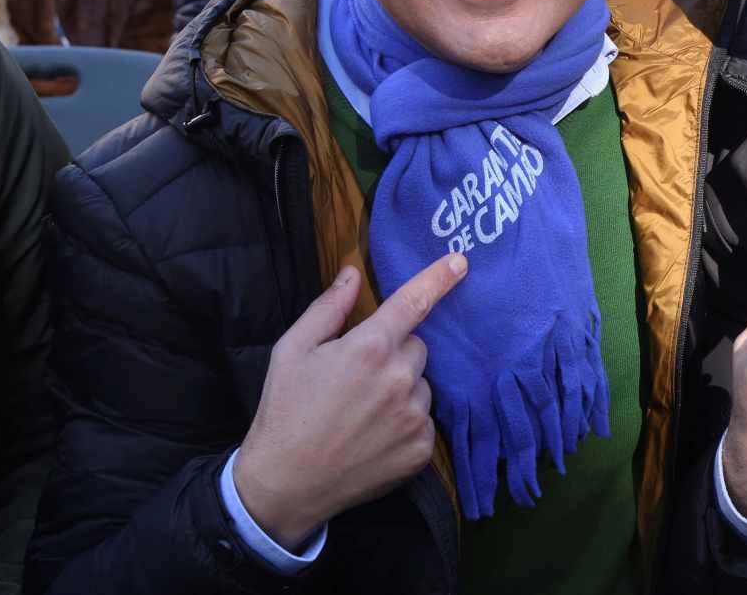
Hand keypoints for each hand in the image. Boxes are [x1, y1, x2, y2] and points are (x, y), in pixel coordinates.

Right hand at [234, 257, 466, 549]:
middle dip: (394, 354)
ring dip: (403, 389)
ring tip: (364, 411)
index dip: (439, 278)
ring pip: (422, 384)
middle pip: (417, 347)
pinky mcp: (422, 449)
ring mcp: (414, 416)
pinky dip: (406, 423)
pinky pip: (424, 420)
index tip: (461, 261)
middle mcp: (400, 378)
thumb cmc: (285, 410)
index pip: (414, 302)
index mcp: (370, 348)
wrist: (285, 484)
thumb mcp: (293, 349)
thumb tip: (353, 273)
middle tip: (359, 377)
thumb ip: (329, 308)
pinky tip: (375, 436)